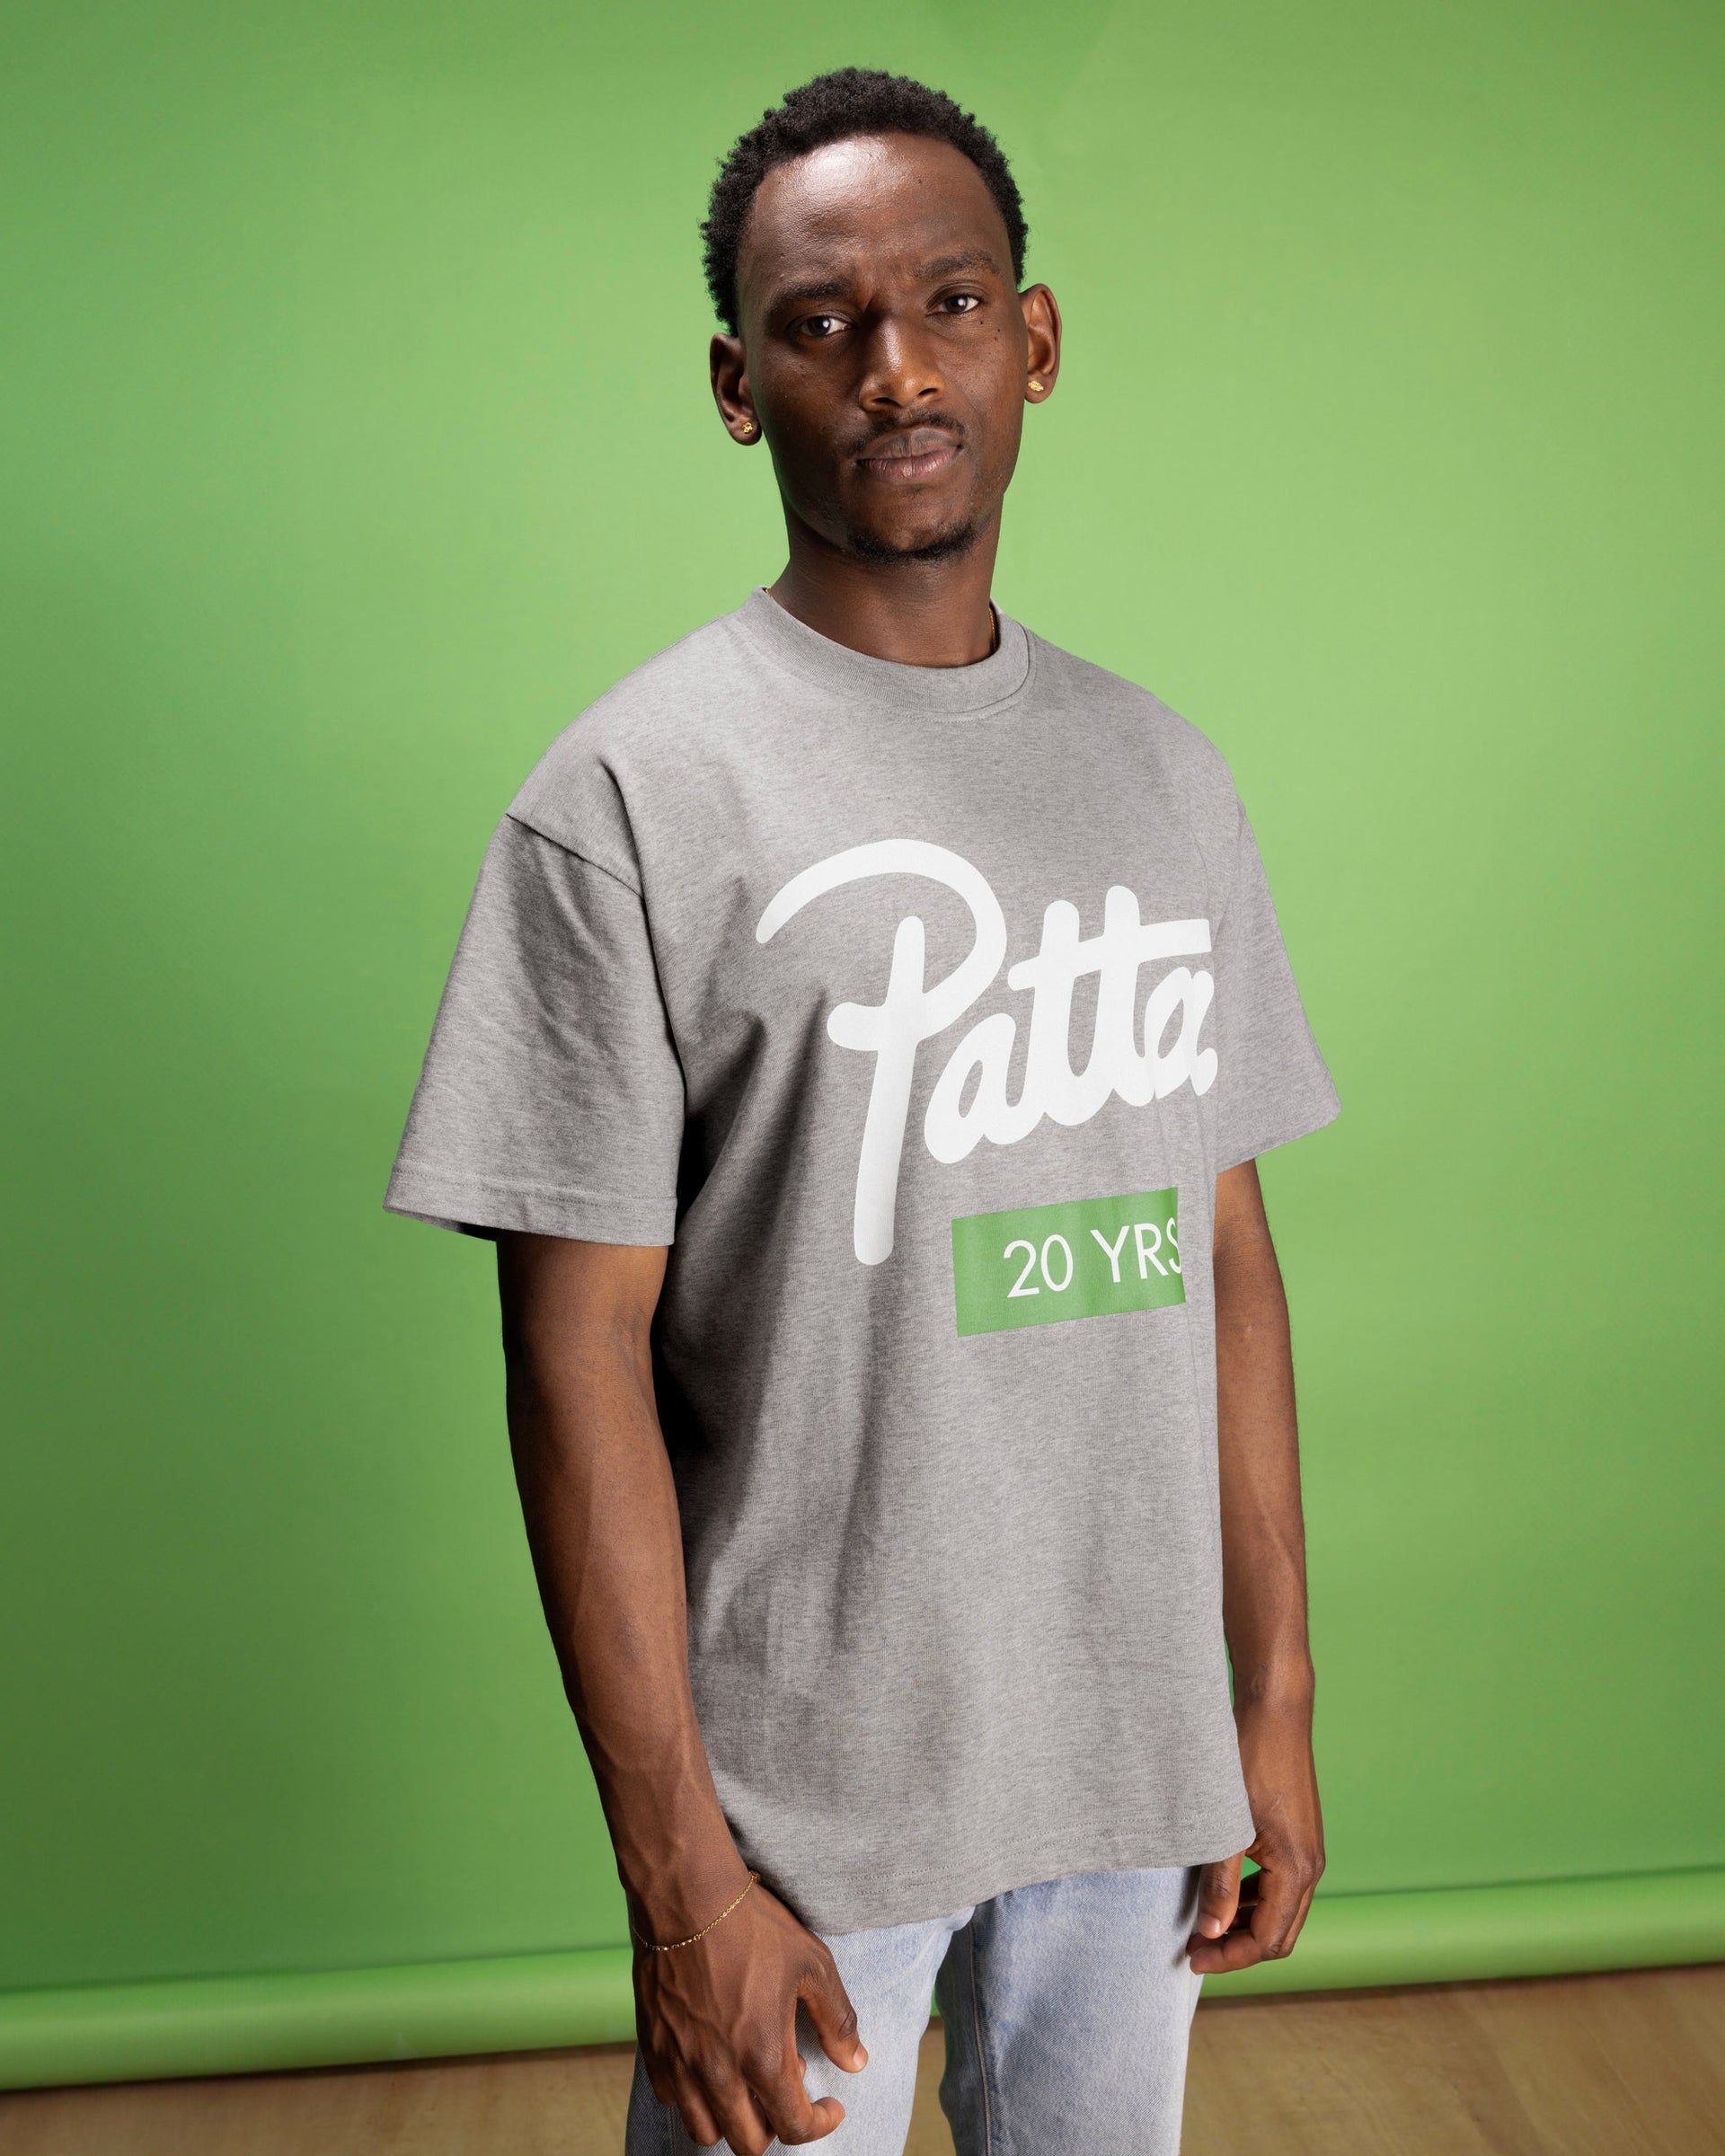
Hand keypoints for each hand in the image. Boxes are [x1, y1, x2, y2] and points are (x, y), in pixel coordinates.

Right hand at [634, 1875, 866, 2152]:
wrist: (687, 1896)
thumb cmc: (752, 1926)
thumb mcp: (812, 1965)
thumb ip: (837, 2021)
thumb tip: (856, 2062)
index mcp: (763, 2057)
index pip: (794, 2127)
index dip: (820, 2124)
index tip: (830, 2106)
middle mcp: (718, 2073)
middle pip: (748, 2143)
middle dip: (776, 2126)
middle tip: (788, 2088)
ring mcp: (680, 2063)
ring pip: (705, 2130)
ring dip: (732, 2118)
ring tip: (748, 2078)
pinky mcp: (653, 2047)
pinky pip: (671, 2098)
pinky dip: (694, 2095)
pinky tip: (711, 2060)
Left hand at [1188, 1696, 1324, 1972]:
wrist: (1274, 1713)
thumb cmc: (1249, 1760)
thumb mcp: (1225, 1825)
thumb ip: (1219, 1882)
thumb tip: (1210, 1931)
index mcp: (1297, 1870)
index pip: (1267, 1940)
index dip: (1229, 1957)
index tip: (1193, 1957)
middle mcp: (1310, 1867)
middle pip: (1279, 1935)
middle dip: (1238, 1947)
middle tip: (1196, 1946)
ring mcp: (1307, 1852)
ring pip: (1280, 1912)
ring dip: (1245, 1924)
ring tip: (1204, 1922)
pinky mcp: (1298, 1838)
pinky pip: (1279, 1886)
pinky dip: (1252, 1899)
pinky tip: (1222, 1891)